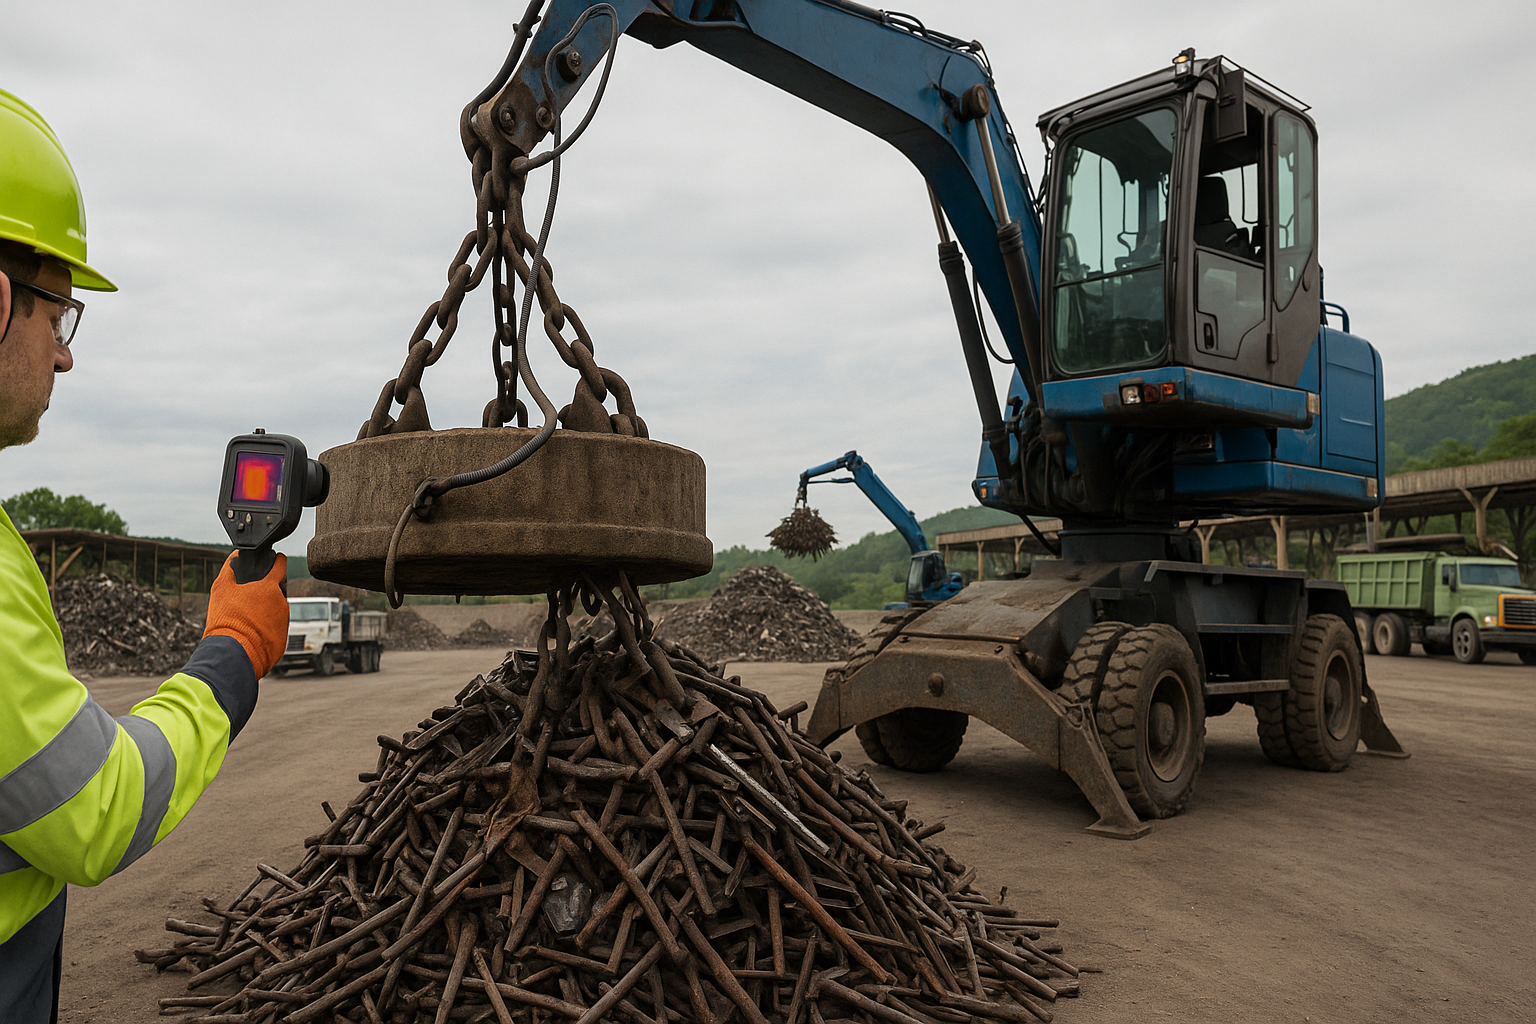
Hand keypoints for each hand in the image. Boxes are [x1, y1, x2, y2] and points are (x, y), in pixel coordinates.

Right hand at [205, 550, 288, 677]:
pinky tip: (252, 633)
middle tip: (249, 601)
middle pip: (278, 592)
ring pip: (276, 611)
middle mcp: (282, 602)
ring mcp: (285, 621)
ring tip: (246, 620)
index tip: (279, 558)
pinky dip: (267, 628)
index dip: (278, 561)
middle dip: (267, 593)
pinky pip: (276, 629)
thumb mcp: (221, 589)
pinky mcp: (283, 638)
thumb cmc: (226, 620)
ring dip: (266, 612)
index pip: (280, 566)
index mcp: (270, 587)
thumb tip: (234, 556)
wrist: (234, 653)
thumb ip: (228, 569)